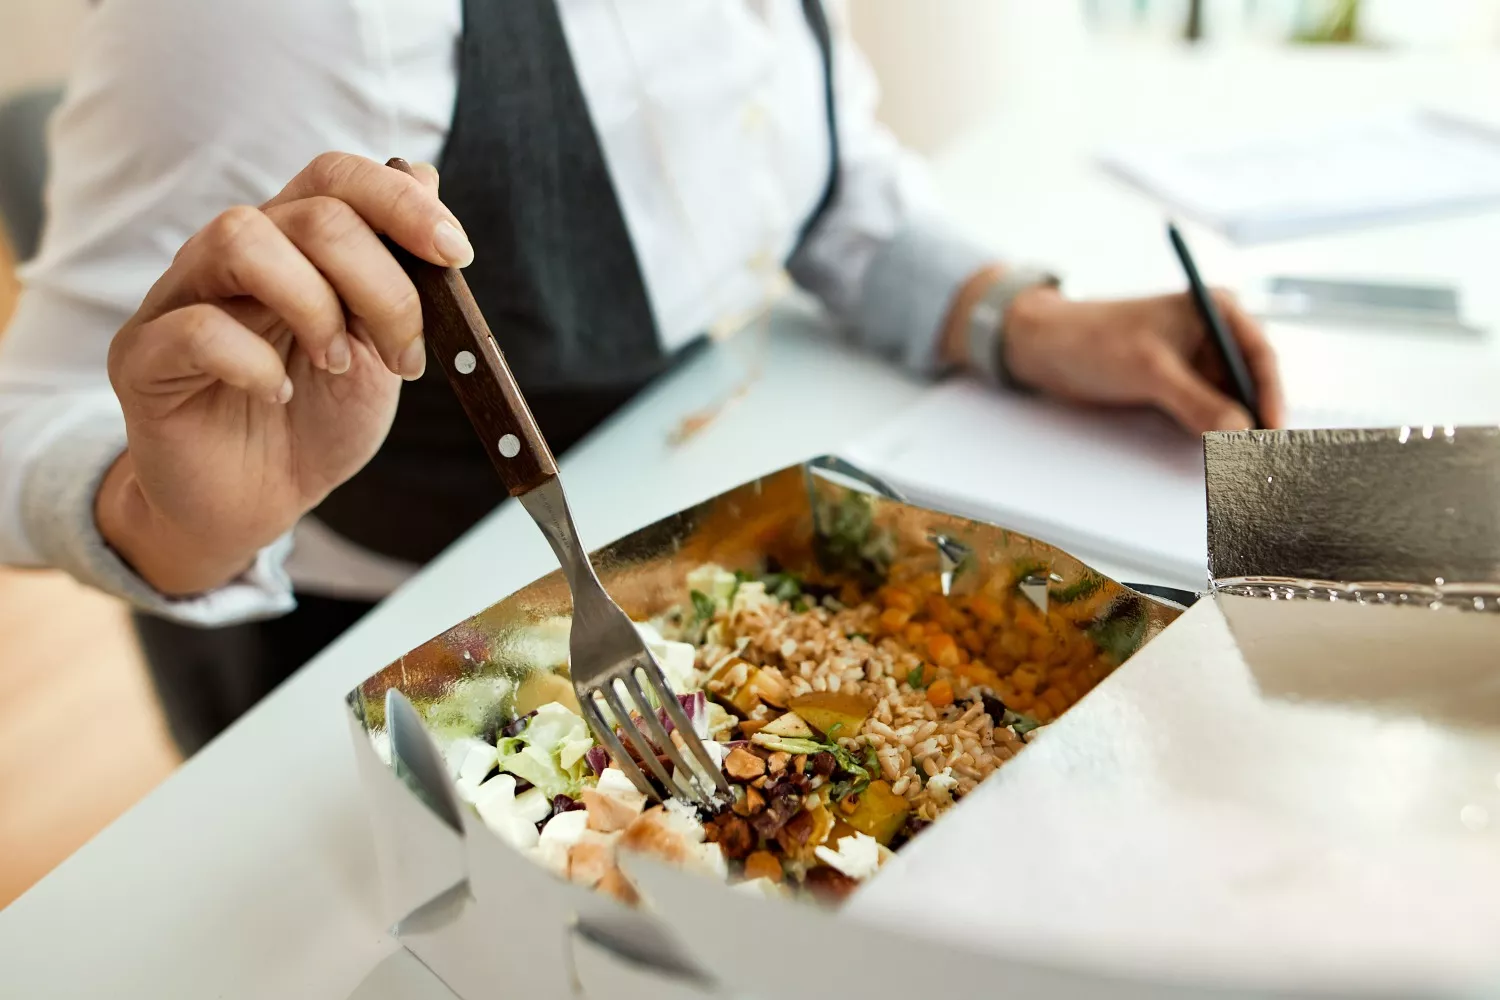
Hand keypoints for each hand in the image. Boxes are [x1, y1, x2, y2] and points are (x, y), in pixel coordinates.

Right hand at [97, 152, 473, 595]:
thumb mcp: (380, 350)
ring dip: (315, 306)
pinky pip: (195, 328)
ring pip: (241, 239)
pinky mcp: (141, 355)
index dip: (402, 203)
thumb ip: (399, 274)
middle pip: (312, 215)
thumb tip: (425, 175)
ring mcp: (180, 296)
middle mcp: (231, 253)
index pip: (338, 176)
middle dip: (383, 286)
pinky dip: (254, 362)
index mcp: (291, 242)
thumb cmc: (316, 420)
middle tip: (403, 356)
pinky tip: (279, 394)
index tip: (456, 254)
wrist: (256, 501)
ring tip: (337, 365)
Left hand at [1002, 286, 1285, 432]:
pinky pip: (1204, 415)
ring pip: (1228, 404)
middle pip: (1249, 384)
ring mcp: (1194, 364)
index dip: (1270, 396)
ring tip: (1243, 464)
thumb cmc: (1095, 339)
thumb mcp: (1151, 370)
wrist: (1045, 349)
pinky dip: (1211, 435)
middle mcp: (1212, 335)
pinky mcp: (1175, 388)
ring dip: (1234, 432)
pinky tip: (1217, 458)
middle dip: (1255, 419)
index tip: (1272, 431)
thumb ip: (1197, 402)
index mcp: (1216, 310)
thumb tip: (1240, 432)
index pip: (1259, 357)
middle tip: (1262, 459)